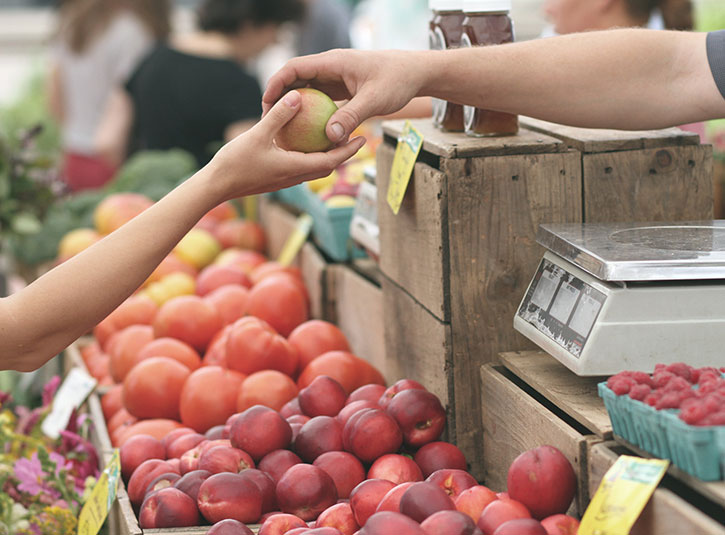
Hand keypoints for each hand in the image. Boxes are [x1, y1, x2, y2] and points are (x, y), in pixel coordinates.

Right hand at [208, 90, 365, 200]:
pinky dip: (309, 156)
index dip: (349, 150)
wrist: (216, 186)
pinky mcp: (276, 179)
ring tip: (334, 138)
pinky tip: (304, 142)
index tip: (363, 139)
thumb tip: (297, 96)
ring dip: (327, 156)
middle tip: (355, 137)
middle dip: (343, 154)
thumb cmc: (235, 163)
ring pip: (314, 168)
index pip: (331, 161)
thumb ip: (279, 116)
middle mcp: (294, 177)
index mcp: (295, 168)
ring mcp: (285, 179)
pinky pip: (300, 166)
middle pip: (327, 166)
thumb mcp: (257, 134)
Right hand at [263, 49, 426, 144]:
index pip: (295, 68)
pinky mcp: (342, 88)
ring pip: (307, 90)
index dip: (276, 83)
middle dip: (280, 98)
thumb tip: (330, 137)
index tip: (266, 103)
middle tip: (268, 120)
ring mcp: (336, 78)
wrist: (415, 73)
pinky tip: (307, 133)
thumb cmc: (397, 80)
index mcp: (333, 62)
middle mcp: (331, 68)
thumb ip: (351, 117)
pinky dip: (311, 113)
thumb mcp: (374, 100)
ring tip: (283, 128)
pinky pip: (320, 100)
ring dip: (294, 107)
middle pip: (296, 79)